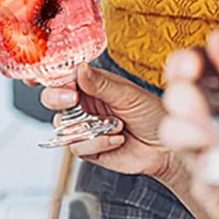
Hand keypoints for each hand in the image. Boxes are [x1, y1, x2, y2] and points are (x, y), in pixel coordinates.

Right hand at [41, 65, 171, 178]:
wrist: (166, 150)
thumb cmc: (153, 116)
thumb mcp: (129, 95)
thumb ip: (101, 84)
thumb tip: (80, 68)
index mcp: (91, 85)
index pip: (63, 77)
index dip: (56, 78)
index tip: (65, 83)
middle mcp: (83, 105)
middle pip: (51, 98)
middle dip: (56, 98)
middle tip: (71, 99)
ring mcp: (83, 127)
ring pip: (61, 125)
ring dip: (86, 126)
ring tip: (113, 125)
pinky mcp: (88, 148)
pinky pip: (76, 146)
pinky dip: (97, 143)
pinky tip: (117, 139)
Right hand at [160, 30, 218, 218]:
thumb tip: (216, 37)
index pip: (190, 72)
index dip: (183, 65)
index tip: (190, 65)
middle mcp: (209, 122)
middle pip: (174, 98)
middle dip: (183, 98)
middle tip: (200, 105)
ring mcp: (203, 153)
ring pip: (171, 131)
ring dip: (192, 131)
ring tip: (217, 138)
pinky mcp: (204, 185)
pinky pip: (196, 167)